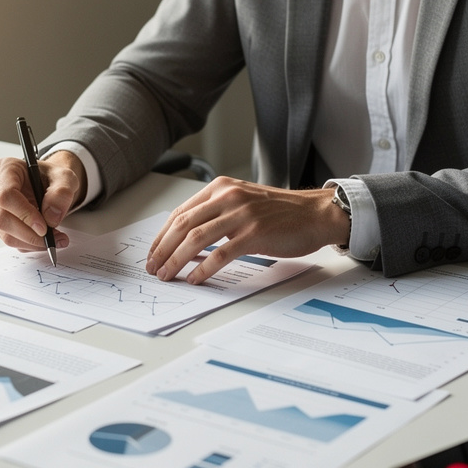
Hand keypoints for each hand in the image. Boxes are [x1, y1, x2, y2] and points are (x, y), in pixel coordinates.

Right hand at [0, 150, 85, 251]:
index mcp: (5, 168)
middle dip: (30, 234)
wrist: (48, 185)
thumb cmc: (52, 178)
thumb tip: (51, 216)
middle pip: (2, 218)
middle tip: (54, 238)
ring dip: (31, 242)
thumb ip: (61, 193)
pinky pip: (10, 239)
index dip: (24, 214)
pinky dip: (29, 244)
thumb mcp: (66, 178)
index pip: (6, 196)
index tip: (44, 228)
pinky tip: (44, 238)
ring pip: (5, 233)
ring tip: (54, 239)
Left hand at [145, 177, 348, 283]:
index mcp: (221, 188)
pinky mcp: (255, 233)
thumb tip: (187, 243)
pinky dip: (203, 269)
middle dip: (163, 250)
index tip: (152, 254)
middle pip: (182, 225)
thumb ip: (216, 215)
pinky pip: (220, 254)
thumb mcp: (242, 203)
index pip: (180, 213)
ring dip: (176, 261)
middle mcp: (228, 197)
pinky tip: (195, 279)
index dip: (161, 236)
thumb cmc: (280, 212)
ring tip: (167, 276)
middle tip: (154, 268)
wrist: (315, 214)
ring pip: (196, 239)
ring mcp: (241, 214)